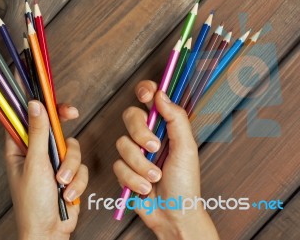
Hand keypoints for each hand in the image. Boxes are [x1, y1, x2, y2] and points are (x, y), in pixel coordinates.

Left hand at [5, 101, 87, 239]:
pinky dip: (77, 181)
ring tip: (62, 183)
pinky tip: (68, 195)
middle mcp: (37, 153)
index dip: (38, 104)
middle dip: (64, 130)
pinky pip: (81, 166)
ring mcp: (54, 163)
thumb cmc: (32, 203)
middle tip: (73, 113)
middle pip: (54, 127)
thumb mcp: (35, 164)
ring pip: (72, 147)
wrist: (49, 233)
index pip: (27, 118)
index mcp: (20, 149)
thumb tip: (35, 104)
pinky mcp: (69, 174)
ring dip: (70, 166)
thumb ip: (38, 133)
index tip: (47, 92)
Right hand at [113, 80, 218, 239]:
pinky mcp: (124, 169)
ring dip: (141, 164)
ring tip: (155, 177)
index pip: (150, 99)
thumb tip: (161, 95)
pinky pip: (118, 166)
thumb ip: (176, 119)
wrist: (173, 214)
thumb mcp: (186, 148)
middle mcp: (147, 136)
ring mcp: (134, 152)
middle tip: (154, 148)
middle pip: (130, 116)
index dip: (145, 91)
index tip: (146, 95)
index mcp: (164, 127)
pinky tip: (145, 188)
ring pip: (122, 144)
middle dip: (140, 133)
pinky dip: (133, 179)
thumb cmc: (185, 183)